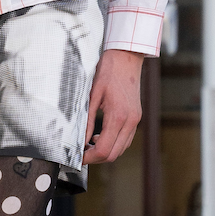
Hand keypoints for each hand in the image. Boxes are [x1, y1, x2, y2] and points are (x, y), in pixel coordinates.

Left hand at [83, 49, 145, 164]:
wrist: (126, 57)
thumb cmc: (108, 71)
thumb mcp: (92, 95)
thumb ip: (87, 121)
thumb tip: (80, 140)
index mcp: (118, 116)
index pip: (104, 149)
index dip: (89, 158)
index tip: (78, 157)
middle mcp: (130, 121)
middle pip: (114, 154)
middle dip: (96, 158)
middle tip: (81, 153)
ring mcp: (135, 120)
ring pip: (121, 149)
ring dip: (106, 151)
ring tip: (88, 145)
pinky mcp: (136, 117)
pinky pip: (126, 139)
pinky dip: (114, 143)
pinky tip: (100, 136)